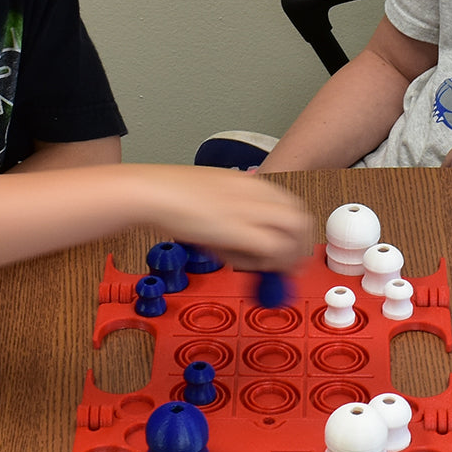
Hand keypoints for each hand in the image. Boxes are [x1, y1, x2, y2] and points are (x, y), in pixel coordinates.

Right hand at [139, 167, 315, 271]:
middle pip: (299, 216)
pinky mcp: (237, 227)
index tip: (290, 248)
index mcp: (249, 182)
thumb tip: (246, 247)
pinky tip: (254, 269)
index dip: (294, 231)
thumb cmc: (172, 195)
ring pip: (294, 228)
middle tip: (290, 265)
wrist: (152, 191)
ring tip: (272, 269)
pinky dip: (272, 261)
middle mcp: (255, 191)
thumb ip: (234, 219)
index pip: (290, 205)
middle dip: (300, 245)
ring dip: (290, 253)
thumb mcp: (213, 201)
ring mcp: (248, 207)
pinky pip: (272, 246)